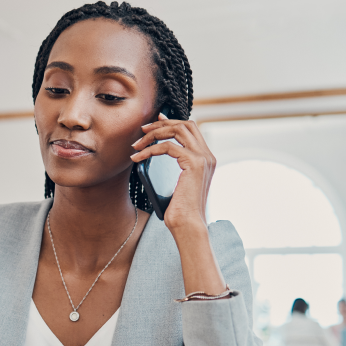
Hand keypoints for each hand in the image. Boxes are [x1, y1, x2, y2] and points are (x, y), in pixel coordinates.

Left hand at [131, 113, 225, 295]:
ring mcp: (203, 158)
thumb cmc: (179, 210)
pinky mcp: (194, 164)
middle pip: (186, 124)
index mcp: (206, 159)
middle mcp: (208, 156)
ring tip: (137, 143)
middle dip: (162, 123)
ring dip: (154, 134)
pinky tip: (137, 157)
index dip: (172, 122)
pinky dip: (150, 149)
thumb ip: (173, 166)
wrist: (188, 225)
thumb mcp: (176, 183)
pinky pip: (168, 146)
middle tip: (143, 129)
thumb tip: (154, 153)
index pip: (191, 129)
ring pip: (177, 130)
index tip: (155, 121)